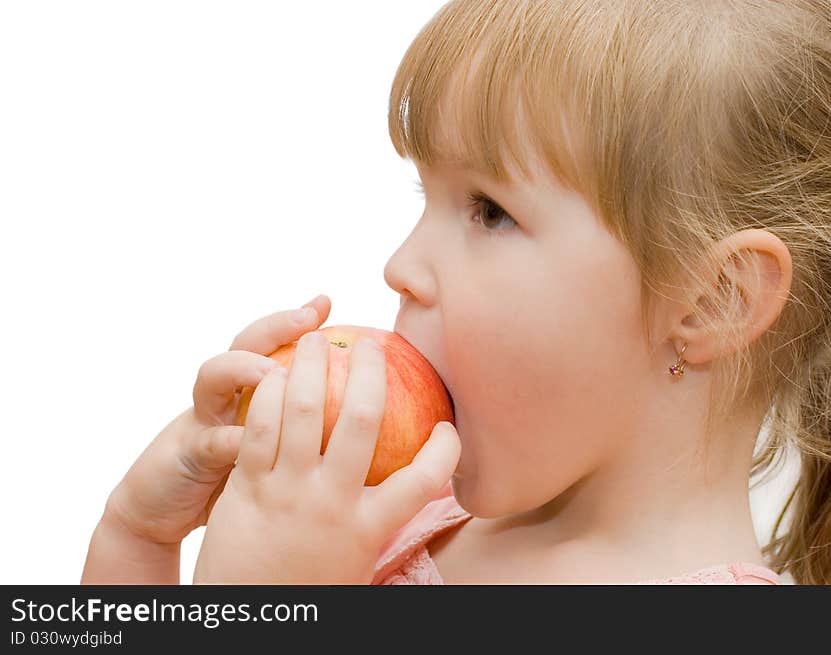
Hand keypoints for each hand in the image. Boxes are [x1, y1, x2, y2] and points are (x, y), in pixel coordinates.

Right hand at [104, 295, 331, 545]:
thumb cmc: (232, 479)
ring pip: (214, 377)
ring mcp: (202, 418)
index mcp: (250, 390)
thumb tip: (359, 419)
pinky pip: (209, 441)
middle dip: (276, 326)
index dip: (297, 320)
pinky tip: (248, 440)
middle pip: (245, 344)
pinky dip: (228, 439)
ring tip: (273, 371)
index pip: (274, 343)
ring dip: (243, 367)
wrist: (163, 511)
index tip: (325, 301)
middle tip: (308, 319)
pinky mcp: (186, 453)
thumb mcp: (272, 449)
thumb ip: (306, 430)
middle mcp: (226, 395)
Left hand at [192, 329, 460, 583]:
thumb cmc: (306, 591)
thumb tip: (399, 491)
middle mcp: (332, 504)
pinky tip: (276, 376)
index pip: (425, 480)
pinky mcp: (247, 486)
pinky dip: (271, 394)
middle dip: (370, 371)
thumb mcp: (354, 562)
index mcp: (369, 528)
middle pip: (363, 420)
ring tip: (319, 340)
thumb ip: (373, 522)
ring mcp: (287, 492)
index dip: (446, 448)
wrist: (246, 622)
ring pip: (307, 411)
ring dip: (314, 366)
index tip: (448, 428)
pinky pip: (261, 428)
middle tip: (371, 343)